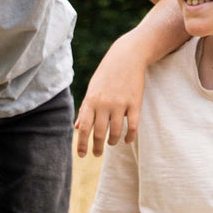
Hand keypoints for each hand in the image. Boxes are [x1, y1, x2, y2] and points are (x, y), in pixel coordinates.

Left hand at [74, 32, 146, 157]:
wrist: (127, 57)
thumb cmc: (106, 75)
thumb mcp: (92, 89)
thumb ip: (85, 109)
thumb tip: (77, 128)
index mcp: (91, 100)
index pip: (84, 128)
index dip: (82, 144)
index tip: (82, 155)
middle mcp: (104, 104)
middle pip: (99, 133)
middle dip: (97, 148)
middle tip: (97, 154)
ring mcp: (120, 104)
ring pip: (116, 132)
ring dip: (113, 141)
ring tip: (111, 143)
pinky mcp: (135, 103)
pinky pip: (133, 127)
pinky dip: (130, 137)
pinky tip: (127, 140)